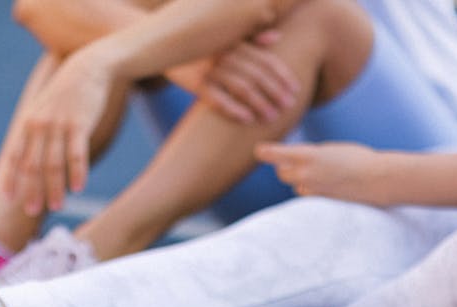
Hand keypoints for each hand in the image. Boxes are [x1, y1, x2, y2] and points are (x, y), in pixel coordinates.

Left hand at [3, 52, 110, 215]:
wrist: (88, 68)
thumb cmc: (66, 95)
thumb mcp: (43, 110)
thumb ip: (36, 133)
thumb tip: (32, 160)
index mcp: (27, 125)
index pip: (15, 157)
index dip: (12, 179)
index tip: (10, 199)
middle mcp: (38, 126)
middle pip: (32, 166)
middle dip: (31, 191)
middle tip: (32, 212)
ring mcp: (58, 125)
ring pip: (53, 164)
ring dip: (54, 188)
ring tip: (57, 206)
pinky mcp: (79, 124)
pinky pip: (76, 154)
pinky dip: (77, 172)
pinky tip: (79, 188)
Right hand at [167, 29, 299, 124]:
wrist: (160, 47)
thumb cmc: (198, 44)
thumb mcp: (223, 36)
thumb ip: (249, 36)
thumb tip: (276, 36)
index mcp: (235, 42)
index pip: (265, 58)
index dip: (282, 75)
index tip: (296, 90)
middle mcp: (224, 53)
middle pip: (257, 74)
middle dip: (275, 92)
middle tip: (288, 107)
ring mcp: (209, 68)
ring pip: (241, 87)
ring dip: (259, 103)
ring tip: (271, 117)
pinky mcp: (195, 83)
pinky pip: (217, 98)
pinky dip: (233, 109)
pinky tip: (246, 119)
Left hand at [255, 141, 386, 204]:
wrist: (377, 179)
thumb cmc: (357, 158)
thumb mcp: (330, 150)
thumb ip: (310, 154)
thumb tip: (295, 160)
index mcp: (308, 155)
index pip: (277, 154)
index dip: (266, 152)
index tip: (259, 150)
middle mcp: (305, 173)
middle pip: (282, 172)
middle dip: (287, 166)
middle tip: (302, 161)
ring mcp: (311, 189)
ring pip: (294, 184)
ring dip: (299, 178)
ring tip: (321, 172)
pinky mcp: (317, 200)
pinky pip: (305, 193)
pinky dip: (310, 188)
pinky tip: (326, 184)